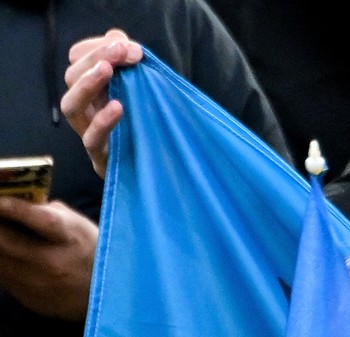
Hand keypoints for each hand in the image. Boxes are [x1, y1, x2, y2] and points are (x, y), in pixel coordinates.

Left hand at [0, 197, 97, 321]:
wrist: (102, 296)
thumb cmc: (91, 253)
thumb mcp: (78, 226)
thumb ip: (47, 211)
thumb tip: (14, 199)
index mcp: (72, 239)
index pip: (41, 220)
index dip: (14, 208)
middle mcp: (53, 263)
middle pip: (5, 240)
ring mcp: (38, 283)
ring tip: (4, 236)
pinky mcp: (27, 298)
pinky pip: (2, 275)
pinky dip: (2, 261)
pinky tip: (10, 256)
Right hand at [61, 29, 143, 177]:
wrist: (166, 170)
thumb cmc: (151, 125)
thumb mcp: (145, 90)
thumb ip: (132, 63)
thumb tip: (122, 40)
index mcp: (93, 89)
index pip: (78, 60)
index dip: (96, 48)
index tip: (125, 45)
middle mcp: (86, 109)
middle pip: (72, 78)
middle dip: (94, 60)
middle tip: (120, 51)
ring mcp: (90, 133)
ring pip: (71, 105)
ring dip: (86, 84)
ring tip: (107, 69)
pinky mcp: (103, 157)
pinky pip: (92, 139)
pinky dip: (103, 121)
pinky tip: (119, 107)